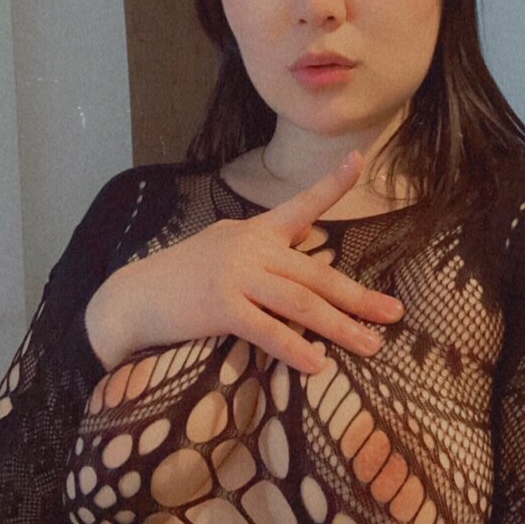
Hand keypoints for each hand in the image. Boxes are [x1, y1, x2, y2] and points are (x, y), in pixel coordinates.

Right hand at [109, 150, 404, 373]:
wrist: (132, 297)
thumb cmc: (181, 278)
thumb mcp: (224, 249)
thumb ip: (264, 252)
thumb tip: (304, 254)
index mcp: (255, 231)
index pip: (300, 204)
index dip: (331, 183)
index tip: (358, 159)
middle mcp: (250, 247)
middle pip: (315, 273)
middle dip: (357, 296)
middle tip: (392, 313)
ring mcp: (235, 274)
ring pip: (300, 302)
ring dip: (340, 327)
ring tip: (370, 345)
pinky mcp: (220, 306)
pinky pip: (266, 329)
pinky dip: (294, 347)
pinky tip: (317, 364)